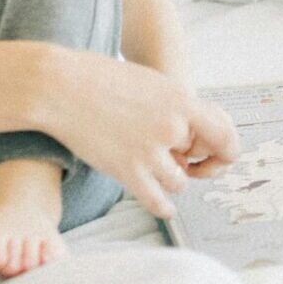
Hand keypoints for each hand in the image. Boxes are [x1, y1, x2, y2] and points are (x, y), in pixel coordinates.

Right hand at [37, 54, 237, 219]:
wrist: (58, 84)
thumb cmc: (96, 77)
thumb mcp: (147, 81)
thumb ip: (172, 104)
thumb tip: (189, 129)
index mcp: (180, 99)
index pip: (224, 133)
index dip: (224, 150)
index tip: (218, 157)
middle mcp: (171, 126)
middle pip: (194, 158)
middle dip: (183, 159)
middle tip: (168, 156)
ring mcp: (149, 150)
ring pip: (178, 181)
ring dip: (169, 179)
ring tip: (152, 171)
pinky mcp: (127, 171)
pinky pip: (158, 201)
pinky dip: (163, 206)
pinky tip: (162, 205)